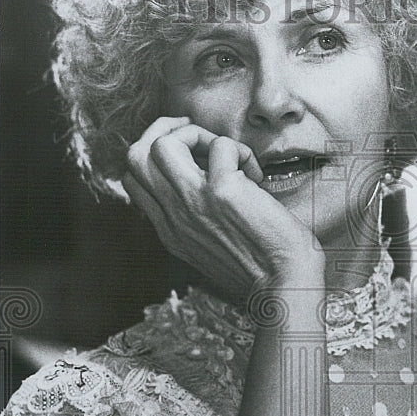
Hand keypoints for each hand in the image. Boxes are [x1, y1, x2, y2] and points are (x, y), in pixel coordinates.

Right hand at [122, 117, 324, 300]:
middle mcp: (174, 216)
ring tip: (223, 153)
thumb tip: (204, 177)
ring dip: (195, 134)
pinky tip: (256, 175)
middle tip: (196, 134)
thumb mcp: (211, 248)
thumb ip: (196, 219)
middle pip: (134, 156)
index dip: (155, 154)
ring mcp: (193, 202)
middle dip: (163, 130)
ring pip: (159, 144)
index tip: (188, 154)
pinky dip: (242, 151)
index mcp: (169, 230)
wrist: (283, 285)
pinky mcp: (222, 192)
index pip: (133, 179)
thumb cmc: (261, 266)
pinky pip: (222, 145)